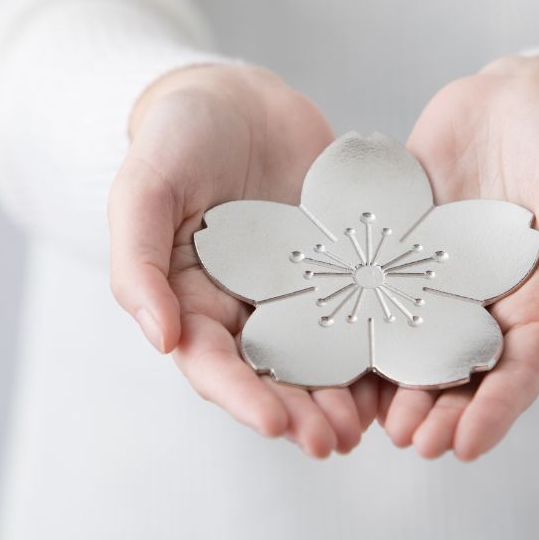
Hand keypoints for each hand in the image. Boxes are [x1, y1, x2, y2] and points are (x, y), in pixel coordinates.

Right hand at [109, 64, 378, 456]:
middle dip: (301, 411)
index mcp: (192, 299)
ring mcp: (294, 287)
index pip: (214, 363)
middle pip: (271, 372)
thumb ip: (139, 261)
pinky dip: (373, 341)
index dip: (242, 397)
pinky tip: (399, 367)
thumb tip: (159, 339)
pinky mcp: (336, 263)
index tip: (277, 425)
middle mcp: (245, 305)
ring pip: (319, 352)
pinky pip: (356, 306)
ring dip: (341, 394)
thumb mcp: (144, 190)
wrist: (236, 97)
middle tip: (335, 443)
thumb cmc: (177, 138)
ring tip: (370, 427)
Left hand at [380, 55, 538, 459]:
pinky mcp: (403, 247)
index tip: (466, 447)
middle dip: (439, 410)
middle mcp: (486, 298)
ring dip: (398, 383)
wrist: (515, 95)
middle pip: (462, 369)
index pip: (519, 370)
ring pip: (416, 340)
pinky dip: (364, 322)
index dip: (495, 411)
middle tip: (410, 442)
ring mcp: (440, 276)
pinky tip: (341, 351)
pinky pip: (380, 289)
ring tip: (373, 420)